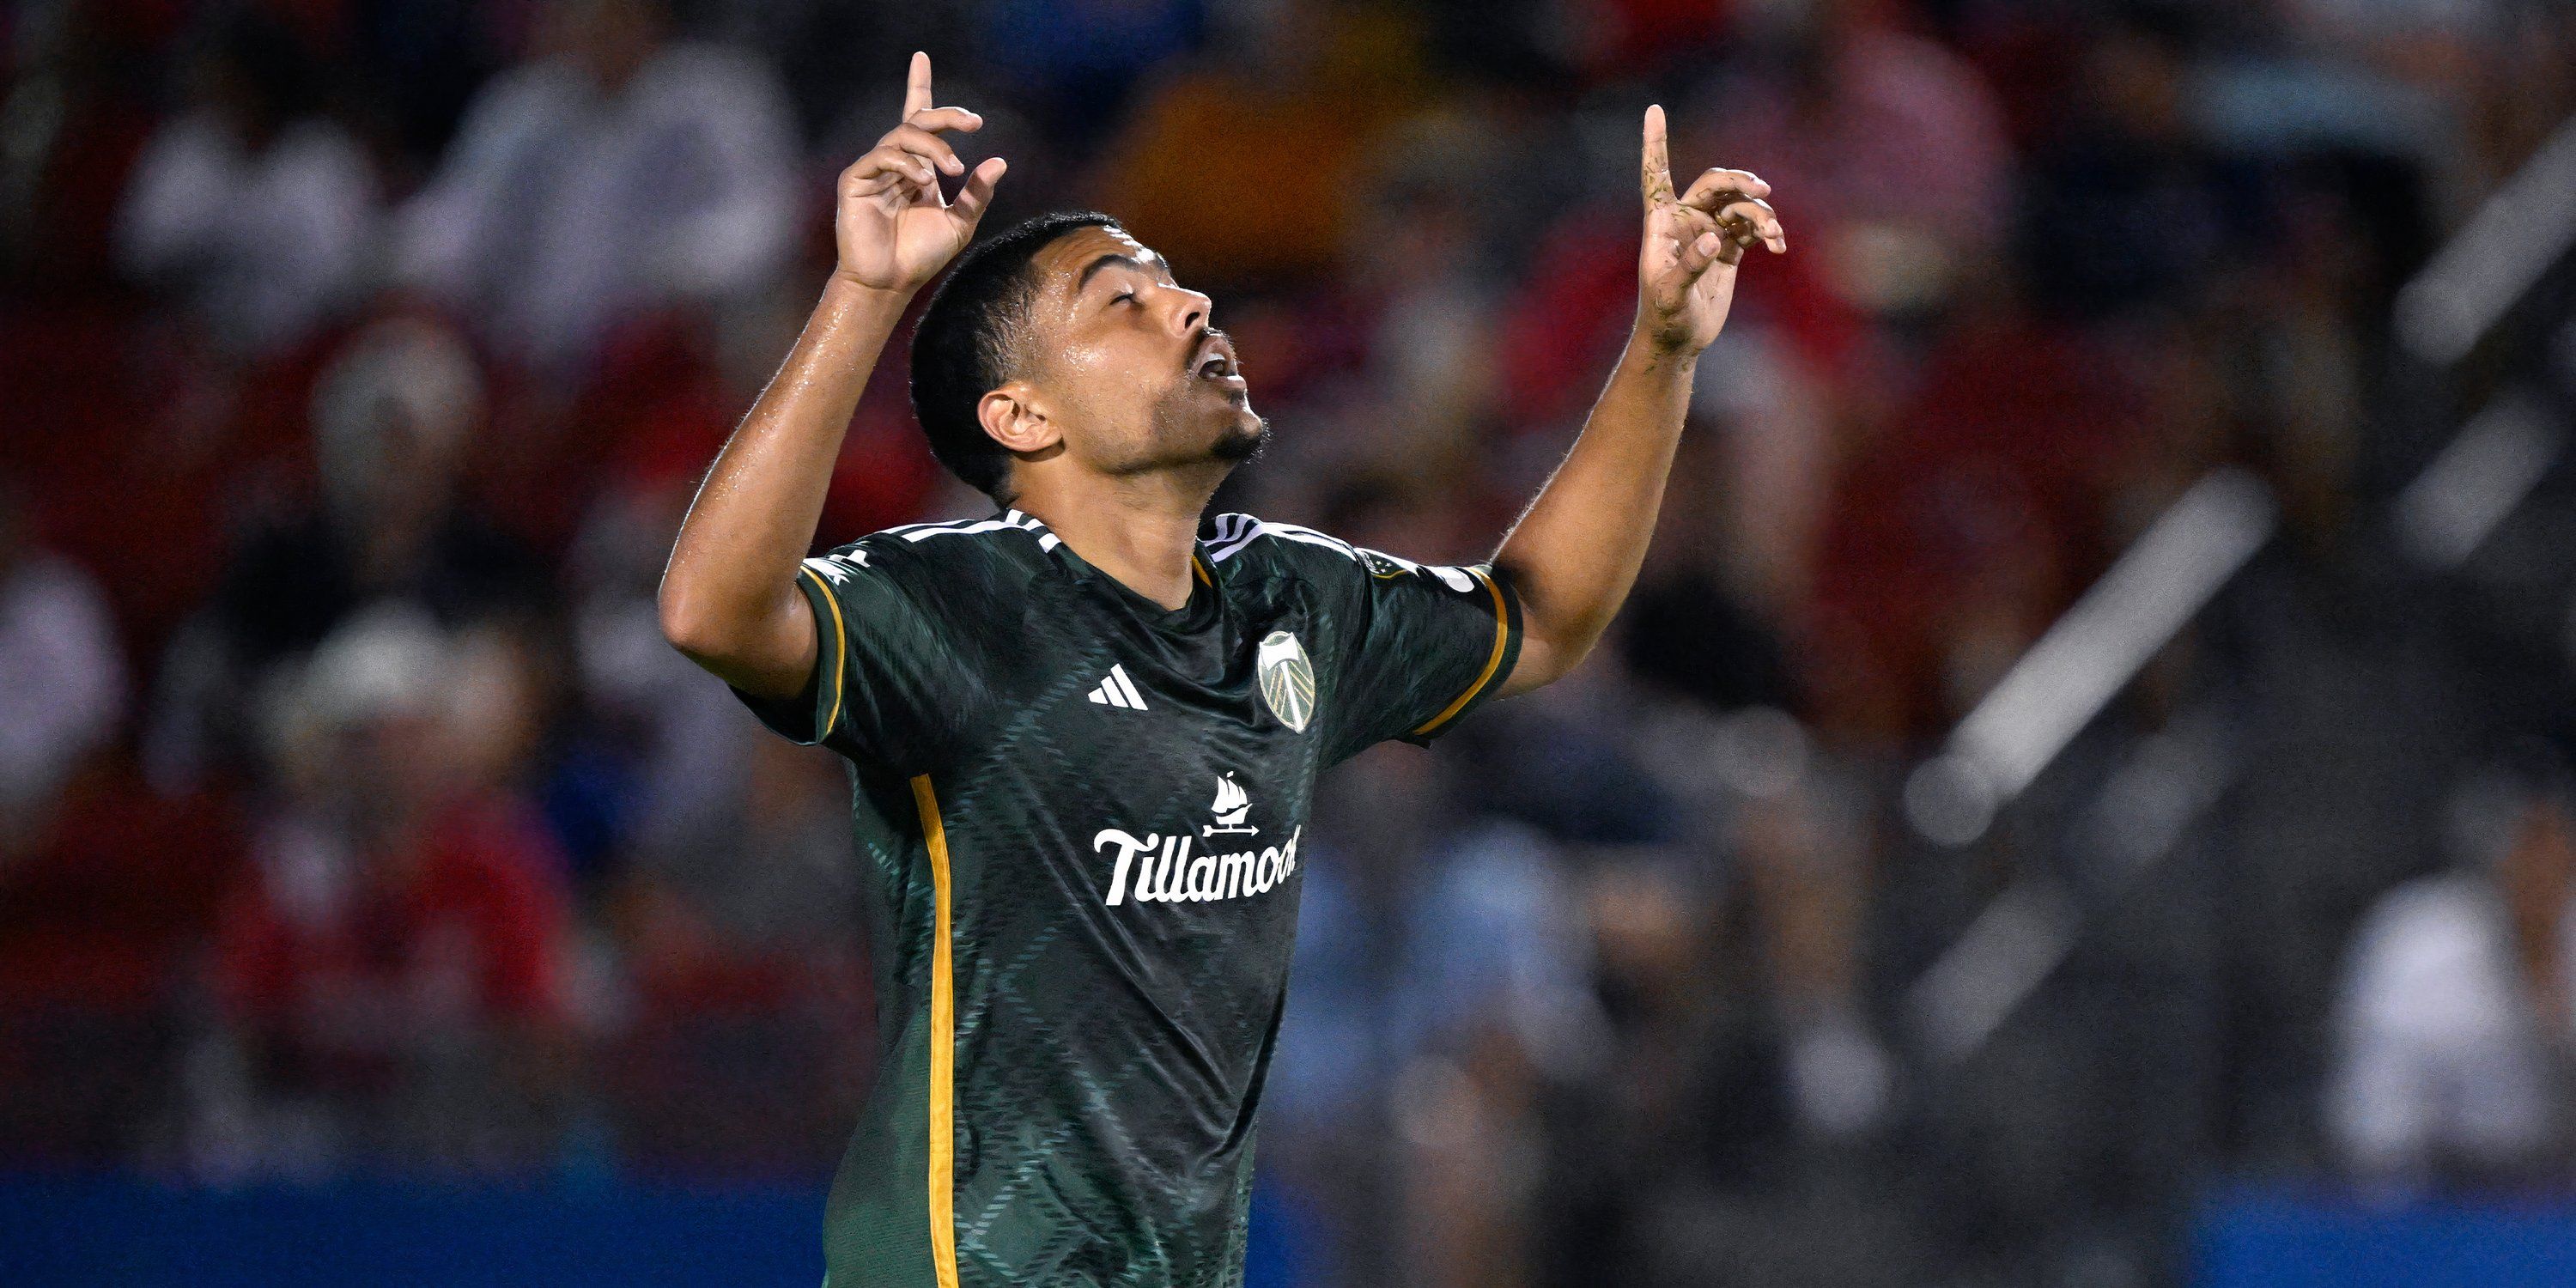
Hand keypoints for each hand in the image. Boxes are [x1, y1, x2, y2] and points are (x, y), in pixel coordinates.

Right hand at [833, 52, 1006, 293]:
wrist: (891, 282)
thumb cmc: (921, 255)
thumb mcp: (960, 222)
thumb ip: (977, 193)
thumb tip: (1000, 161)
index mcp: (917, 167)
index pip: (918, 119)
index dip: (919, 86)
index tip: (921, 57)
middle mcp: (895, 163)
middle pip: (916, 121)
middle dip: (946, 116)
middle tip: (974, 122)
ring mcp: (873, 169)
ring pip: (902, 135)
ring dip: (934, 145)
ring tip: (954, 167)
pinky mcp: (855, 180)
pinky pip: (882, 156)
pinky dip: (907, 163)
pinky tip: (923, 181)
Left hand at [1635, 104, 1785, 355]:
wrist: (1680, 339)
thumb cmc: (1664, 316)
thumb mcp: (1670, 294)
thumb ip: (1689, 267)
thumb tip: (1713, 240)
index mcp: (1662, 221)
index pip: (1656, 173)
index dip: (1655, 143)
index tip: (1654, 110)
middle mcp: (1686, 219)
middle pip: (1715, 182)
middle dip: (1740, 181)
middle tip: (1762, 191)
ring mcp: (1710, 231)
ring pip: (1741, 205)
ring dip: (1761, 215)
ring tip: (1773, 236)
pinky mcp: (1729, 249)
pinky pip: (1753, 227)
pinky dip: (1768, 232)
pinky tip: (1778, 246)